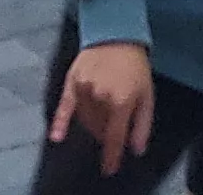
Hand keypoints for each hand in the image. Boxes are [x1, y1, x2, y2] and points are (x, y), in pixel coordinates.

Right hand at [47, 41, 154, 173]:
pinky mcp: (72, 81)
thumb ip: (142, 125)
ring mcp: (84, 89)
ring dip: (92, 125)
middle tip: (112, 126)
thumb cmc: (135, 67)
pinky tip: (56, 136)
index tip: (109, 169)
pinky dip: (60, 122)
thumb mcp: (147, 96)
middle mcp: (100, 96)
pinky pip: (64, 106)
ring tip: (101, 116)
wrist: (116, 34)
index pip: (114, 137)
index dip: (111, 156)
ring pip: (85, 120)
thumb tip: (136, 149)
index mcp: (121, 101)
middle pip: (99, 129)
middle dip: (105, 133)